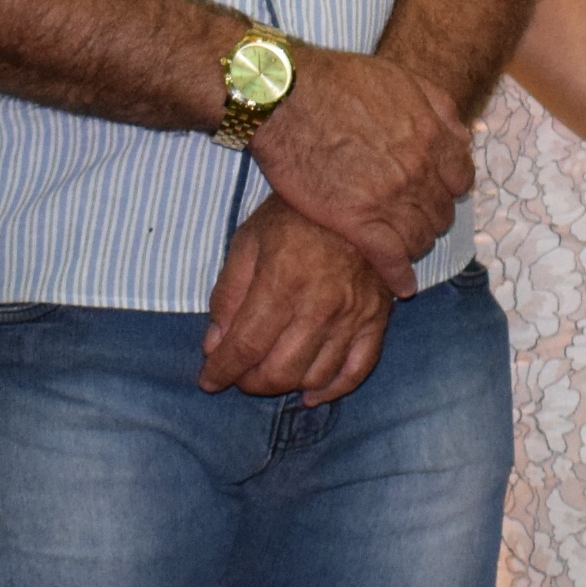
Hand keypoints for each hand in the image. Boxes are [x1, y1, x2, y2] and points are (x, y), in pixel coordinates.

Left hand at [201, 198, 390, 400]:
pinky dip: (333, 390)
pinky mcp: (377, 318)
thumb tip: (214, 344)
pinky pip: (357, 370)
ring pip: (314, 376)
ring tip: (269, 374)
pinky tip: (311, 393)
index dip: (221, 370)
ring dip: (285, 385)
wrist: (357, 193)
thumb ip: (227, 294)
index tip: (208, 380)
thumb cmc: (294, 215)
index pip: (245, 346)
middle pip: (279, 370)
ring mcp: (353, 315)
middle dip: (250, 383)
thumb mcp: (248, 241)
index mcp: (282, 282)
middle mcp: (320, 305)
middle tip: (238, 374)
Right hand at [247, 47, 473, 296]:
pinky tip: (402, 286)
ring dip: (415, 245)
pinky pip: (390, 258)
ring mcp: (388, 198)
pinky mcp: (355, 220)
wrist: (288, 95)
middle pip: (441, 213)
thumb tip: (462, 137)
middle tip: (412, 220)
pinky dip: (399, 276)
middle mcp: (417, 171)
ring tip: (403, 248)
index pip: (461, 180)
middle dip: (430, 217)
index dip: (448, 188)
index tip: (434, 191)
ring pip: (420, 238)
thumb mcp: (403, 79)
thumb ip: (439, 108)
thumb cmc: (339, 81)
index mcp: (431, 137)